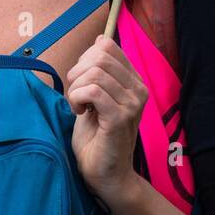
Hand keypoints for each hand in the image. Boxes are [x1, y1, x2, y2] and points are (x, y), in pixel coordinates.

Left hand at [64, 34, 147, 204]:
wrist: (105, 176)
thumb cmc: (97, 139)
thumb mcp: (96, 98)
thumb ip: (98, 71)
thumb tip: (101, 39)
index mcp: (133, 81)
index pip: (107, 46)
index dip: (85, 60)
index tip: (81, 83)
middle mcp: (138, 89)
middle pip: (99, 55)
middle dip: (77, 72)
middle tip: (76, 96)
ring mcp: (132, 103)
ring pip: (95, 72)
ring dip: (76, 88)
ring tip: (78, 106)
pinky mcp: (120, 118)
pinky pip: (93, 91)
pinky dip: (77, 98)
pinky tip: (79, 112)